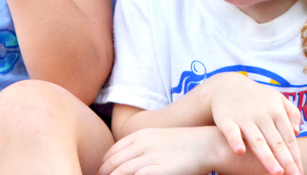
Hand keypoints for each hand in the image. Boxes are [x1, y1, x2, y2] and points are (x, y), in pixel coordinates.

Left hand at [100, 126, 221, 174]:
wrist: (207, 144)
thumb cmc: (184, 145)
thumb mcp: (159, 139)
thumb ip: (143, 147)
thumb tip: (128, 162)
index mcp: (140, 135)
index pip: (112, 152)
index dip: (103, 166)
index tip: (99, 174)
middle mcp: (142, 144)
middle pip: (113, 163)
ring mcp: (151, 156)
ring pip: (121, 172)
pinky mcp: (161, 169)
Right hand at [205, 73, 302, 174]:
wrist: (226, 84)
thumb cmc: (255, 96)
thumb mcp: (275, 98)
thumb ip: (291, 112)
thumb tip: (298, 132)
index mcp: (275, 110)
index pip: (288, 137)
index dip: (295, 155)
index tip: (299, 171)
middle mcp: (262, 114)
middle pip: (276, 141)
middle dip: (286, 160)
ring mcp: (244, 117)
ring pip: (257, 140)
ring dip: (267, 157)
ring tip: (277, 172)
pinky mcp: (226, 119)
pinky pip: (231, 132)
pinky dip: (235, 140)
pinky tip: (240, 151)